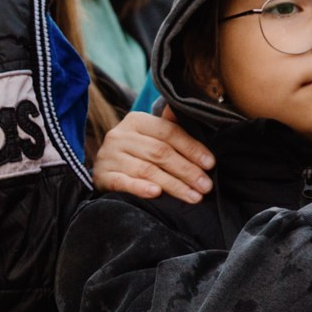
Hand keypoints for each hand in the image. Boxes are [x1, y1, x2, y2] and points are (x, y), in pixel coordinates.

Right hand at [93, 109, 213, 203]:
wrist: (103, 168)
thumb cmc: (136, 152)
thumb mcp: (150, 135)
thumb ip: (171, 128)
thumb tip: (194, 114)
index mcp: (136, 121)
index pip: (168, 132)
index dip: (192, 148)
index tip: (210, 164)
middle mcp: (120, 135)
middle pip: (160, 152)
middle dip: (187, 170)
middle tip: (206, 186)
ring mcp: (110, 156)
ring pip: (146, 170)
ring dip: (173, 185)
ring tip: (193, 196)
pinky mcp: (102, 176)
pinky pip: (123, 182)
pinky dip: (140, 188)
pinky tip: (156, 194)